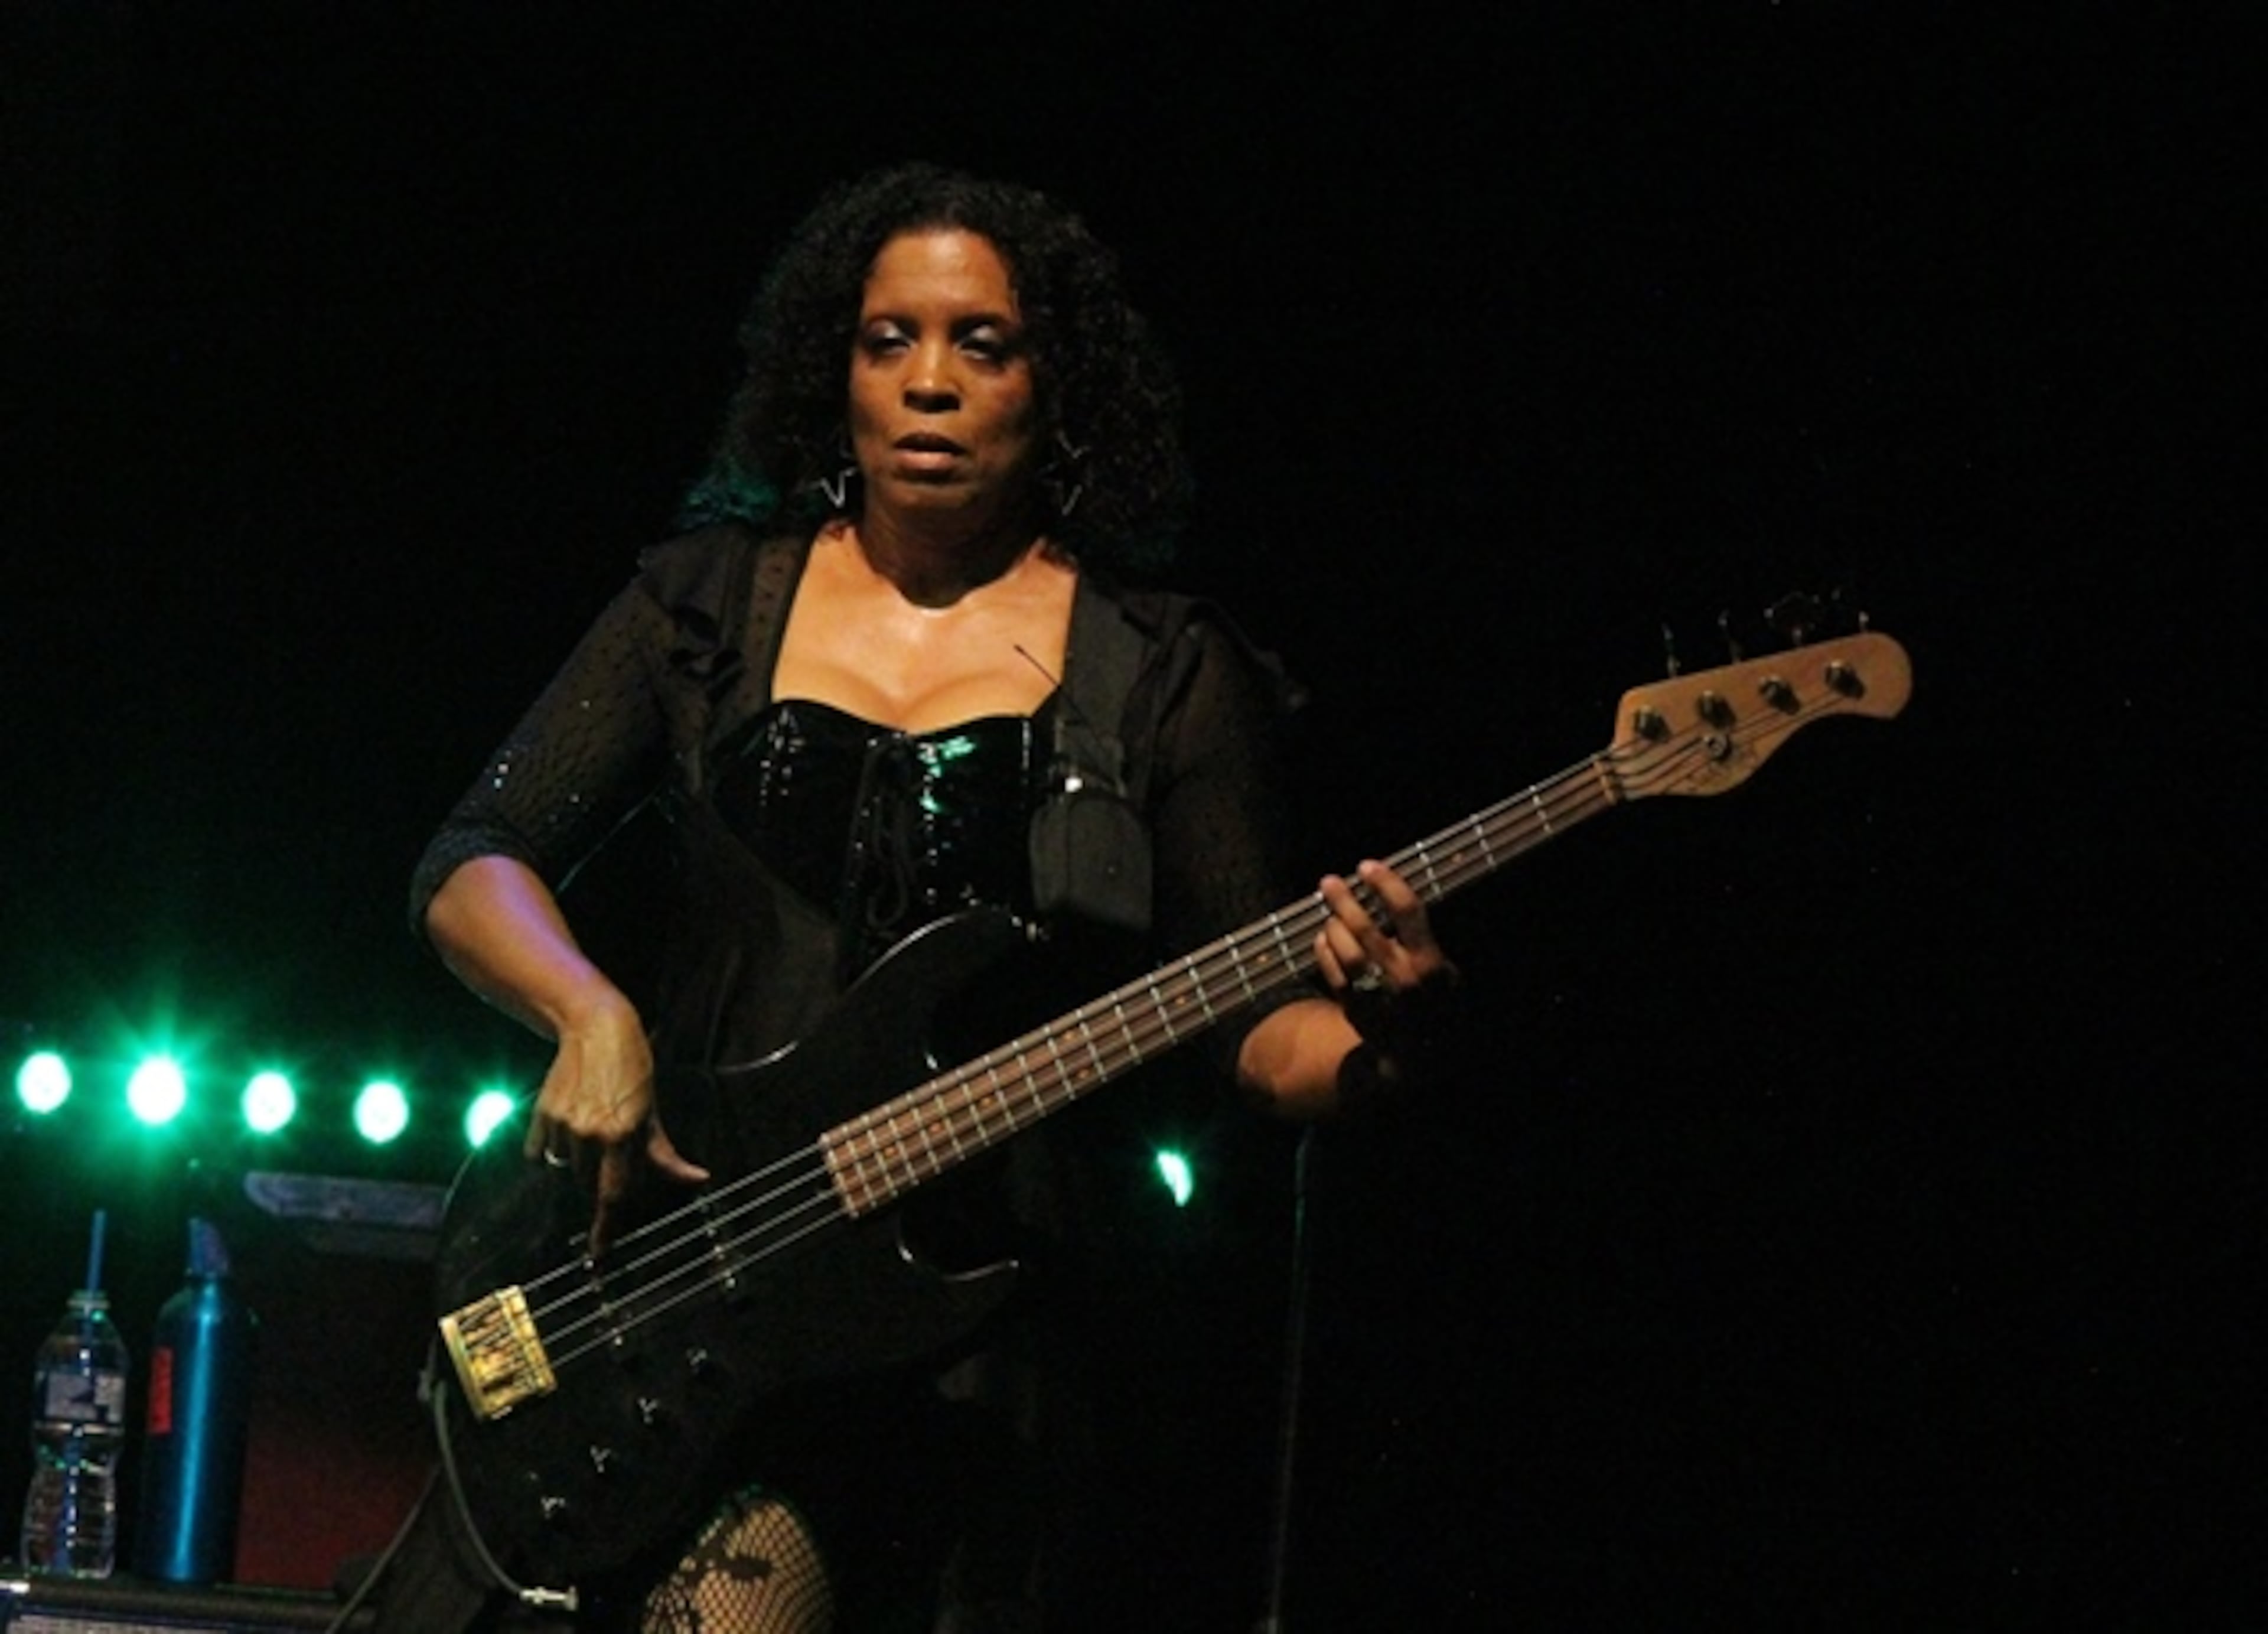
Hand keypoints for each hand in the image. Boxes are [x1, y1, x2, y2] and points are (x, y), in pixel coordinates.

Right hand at [522, 989, 707, 1252]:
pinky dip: (551, 1146)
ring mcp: (562, 1124)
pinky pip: (540, 1150)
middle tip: (608, 1149)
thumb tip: (698, 1180)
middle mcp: (589, 1134)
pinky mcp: (541, 1114)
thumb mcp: (653, 1112)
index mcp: (621, 1135)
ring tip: (591, 1125)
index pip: (613, 1193)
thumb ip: (666, 1154)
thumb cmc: (633, 1070)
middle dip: (599, 1177)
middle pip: (589, 1182)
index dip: (606, 1228)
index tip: (599, 1255)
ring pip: (565, 1166)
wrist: (595, 1029)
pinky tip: (568, 1122)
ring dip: (576, 1159)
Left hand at [1314, 859, 1456, 1009]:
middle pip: (1365, 928)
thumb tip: (1393, 897)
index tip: (1368, 866)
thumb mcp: (1446, 972)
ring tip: (1331, 915)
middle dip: (1344, 900)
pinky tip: (1324, 938)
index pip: (1407, 910)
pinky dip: (1325, 952)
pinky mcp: (1356, 1008)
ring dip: (1334, 927)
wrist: (1421, 1053)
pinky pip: (1333, 974)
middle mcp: (1402, 976)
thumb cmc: (1433, 1000)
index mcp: (1429, 960)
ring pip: (1346, 951)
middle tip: (1328, 882)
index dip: (1385, 883)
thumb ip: (1424, 939)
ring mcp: (1377, 994)